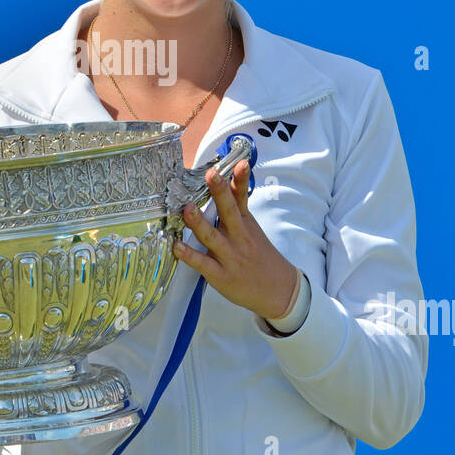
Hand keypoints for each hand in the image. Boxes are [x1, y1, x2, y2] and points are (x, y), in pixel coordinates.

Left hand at [174, 159, 301, 321]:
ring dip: (199, 223)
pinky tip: (177, 246)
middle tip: (212, 175)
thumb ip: (239, 206)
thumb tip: (230, 180)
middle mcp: (238, 237)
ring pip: (212, 237)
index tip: (239, 163)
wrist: (278, 290)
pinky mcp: (220, 275)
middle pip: (229, 212)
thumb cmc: (260, 256)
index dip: (241, 180)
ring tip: (188, 208)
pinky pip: (202, 263)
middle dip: (220, 193)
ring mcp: (229, 256)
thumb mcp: (252, 228)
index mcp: (246, 223)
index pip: (243, 197)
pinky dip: (189, 255)